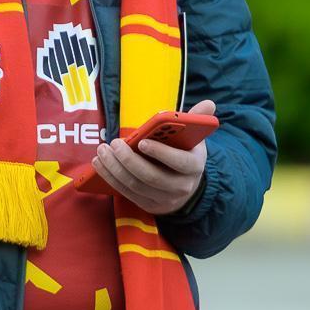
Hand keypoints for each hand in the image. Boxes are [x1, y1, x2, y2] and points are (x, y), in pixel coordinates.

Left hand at [91, 99, 215, 214]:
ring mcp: (164, 199)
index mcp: (194, 166)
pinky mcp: (148, 205)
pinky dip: (111, 178)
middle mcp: (181, 186)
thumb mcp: (193, 138)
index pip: (179, 162)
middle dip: (129, 160)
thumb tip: (209, 103)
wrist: (186, 185)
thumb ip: (196, 119)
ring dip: (115, 168)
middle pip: (152, 177)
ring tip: (102, 150)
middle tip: (114, 143)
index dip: (161, 153)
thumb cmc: (184, 153)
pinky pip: (126, 193)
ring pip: (135, 186)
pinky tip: (100, 163)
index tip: (142, 141)